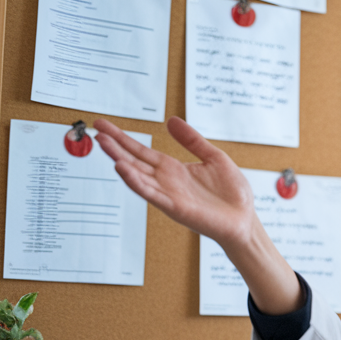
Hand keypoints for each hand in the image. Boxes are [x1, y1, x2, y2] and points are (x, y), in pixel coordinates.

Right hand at [95, 116, 257, 248]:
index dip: (122, 137)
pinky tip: (123, 169)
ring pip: (137, 176)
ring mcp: (168, 195)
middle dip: (114, 146)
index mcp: (173, 169)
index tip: (103, 125)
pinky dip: (136, 182)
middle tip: (95, 130)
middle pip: (133, 160)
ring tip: (103, 144)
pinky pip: (151, 193)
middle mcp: (166, 182)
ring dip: (120, 160)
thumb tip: (171, 120)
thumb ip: (192, 140)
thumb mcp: (214, 157)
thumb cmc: (232, 193)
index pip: (141, 150)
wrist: (245, 219)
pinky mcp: (175, 207)